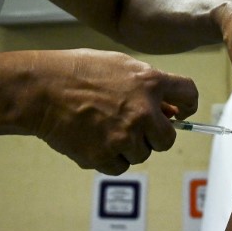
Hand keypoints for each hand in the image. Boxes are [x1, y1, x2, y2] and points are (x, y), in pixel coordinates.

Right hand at [32, 49, 197, 174]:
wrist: (42, 89)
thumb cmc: (77, 71)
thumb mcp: (119, 64)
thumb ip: (147, 84)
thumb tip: (167, 109)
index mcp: (149, 82)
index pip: (189, 94)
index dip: (187, 106)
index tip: (180, 113)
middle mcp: (143, 111)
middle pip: (167, 138)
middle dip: (154, 135)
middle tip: (134, 127)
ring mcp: (125, 135)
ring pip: (142, 154)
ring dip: (128, 146)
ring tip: (103, 126)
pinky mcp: (105, 155)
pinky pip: (120, 166)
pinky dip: (109, 158)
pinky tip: (93, 138)